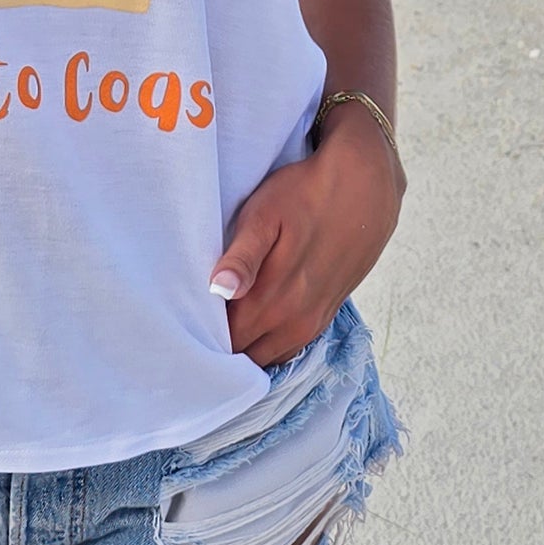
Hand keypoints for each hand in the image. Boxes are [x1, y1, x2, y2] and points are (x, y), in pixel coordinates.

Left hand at [209, 110, 405, 367]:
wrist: (363, 189)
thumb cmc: (302, 195)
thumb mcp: (265, 215)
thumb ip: (242, 256)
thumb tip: (220, 290)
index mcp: (273, 300)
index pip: (225, 343)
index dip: (200, 337)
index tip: (179, 322)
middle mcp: (294, 322)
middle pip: (244, 354)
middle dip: (217, 347)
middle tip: (191, 323)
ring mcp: (312, 323)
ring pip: (267, 355)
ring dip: (243, 347)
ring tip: (217, 325)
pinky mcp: (324, 316)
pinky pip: (288, 347)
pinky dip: (267, 343)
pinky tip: (251, 323)